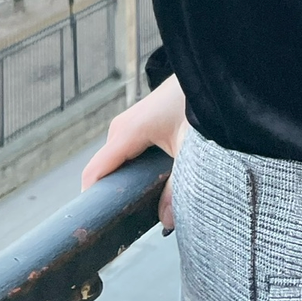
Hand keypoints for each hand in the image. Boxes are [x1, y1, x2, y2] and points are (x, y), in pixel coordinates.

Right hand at [81, 75, 186, 230]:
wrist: (209, 71)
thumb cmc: (198, 102)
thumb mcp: (190, 149)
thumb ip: (177, 187)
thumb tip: (165, 222)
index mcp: (127, 132)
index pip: (96, 171)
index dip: (92, 200)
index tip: (93, 228)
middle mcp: (122, 128)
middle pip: (107, 170)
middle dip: (114, 198)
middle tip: (127, 227)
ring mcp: (131, 125)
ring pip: (120, 163)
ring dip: (129, 186)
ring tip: (142, 212)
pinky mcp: (143, 125)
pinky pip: (130, 155)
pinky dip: (137, 173)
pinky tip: (153, 188)